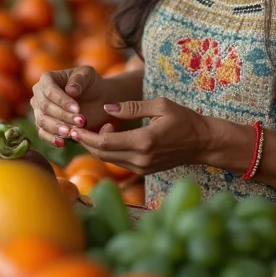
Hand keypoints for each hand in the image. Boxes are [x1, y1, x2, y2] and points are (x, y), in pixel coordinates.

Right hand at [31, 66, 115, 146]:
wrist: (96, 100)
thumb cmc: (91, 84)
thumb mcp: (88, 75)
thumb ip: (79, 79)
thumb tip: (70, 90)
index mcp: (47, 79)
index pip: (49, 90)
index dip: (62, 100)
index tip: (77, 109)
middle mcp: (39, 94)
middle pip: (45, 107)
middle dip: (63, 115)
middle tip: (81, 121)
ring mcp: (39, 111)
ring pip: (42, 121)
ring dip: (58, 128)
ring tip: (73, 132)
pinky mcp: (43, 126)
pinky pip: (43, 134)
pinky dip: (51, 139)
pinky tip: (63, 143)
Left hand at [69, 97, 211, 174]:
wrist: (202, 143)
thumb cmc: (184, 119)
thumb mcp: (160, 105)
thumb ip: (132, 108)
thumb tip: (108, 108)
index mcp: (144, 141)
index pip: (105, 142)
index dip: (86, 136)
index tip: (73, 126)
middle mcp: (141, 158)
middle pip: (103, 154)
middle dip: (86, 142)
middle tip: (73, 127)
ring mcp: (142, 167)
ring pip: (109, 160)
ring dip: (96, 147)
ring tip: (88, 130)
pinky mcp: (144, 171)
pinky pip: (119, 162)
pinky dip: (108, 151)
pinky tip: (106, 138)